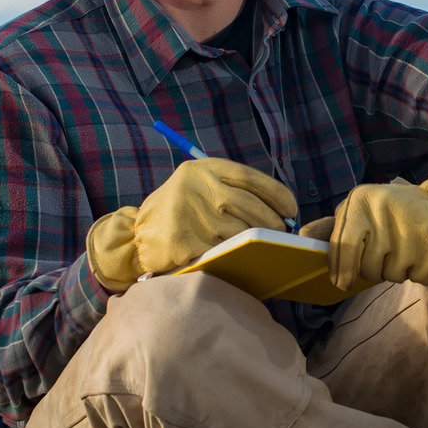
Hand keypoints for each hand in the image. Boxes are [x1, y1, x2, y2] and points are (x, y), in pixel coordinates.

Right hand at [87, 158, 296, 289]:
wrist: (137, 236)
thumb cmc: (180, 211)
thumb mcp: (199, 186)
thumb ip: (232, 189)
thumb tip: (280, 208)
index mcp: (202, 169)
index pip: (250, 178)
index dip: (277, 194)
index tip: (291, 208)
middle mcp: (196, 187)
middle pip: (250, 205)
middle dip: (272, 221)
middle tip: (281, 231)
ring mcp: (189, 214)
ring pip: (240, 231)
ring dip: (255, 241)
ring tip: (260, 245)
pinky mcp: (184, 242)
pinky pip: (223, 251)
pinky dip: (235, 256)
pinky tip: (240, 258)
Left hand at [325, 172, 427, 290]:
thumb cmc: (396, 210)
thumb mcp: (364, 207)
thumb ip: (335, 225)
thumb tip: (303, 238)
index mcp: (361, 200)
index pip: (343, 246)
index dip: (341, 270)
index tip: (341, 283)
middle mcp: (383, 212)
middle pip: (368, 268)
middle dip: (377, 268)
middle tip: (390, 249)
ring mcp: (411, 230)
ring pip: (393, 275)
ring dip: (399, 269)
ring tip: (409, 246)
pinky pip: (418, 278)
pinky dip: (421, 272)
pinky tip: (426, 251)